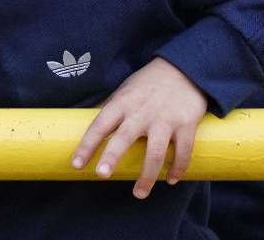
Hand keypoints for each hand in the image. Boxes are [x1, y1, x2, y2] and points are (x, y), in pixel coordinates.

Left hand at [71, 57, 206, 198]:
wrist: (184, 68)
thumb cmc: (148, 84)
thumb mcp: (124, 90)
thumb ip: (109, 109)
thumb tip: (84, 124)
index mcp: (122, 103)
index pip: (100, 125)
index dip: (87, 145)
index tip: (76, 164)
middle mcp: (142, 111)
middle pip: (124, 137)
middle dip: (112, 156)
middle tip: (101, 175)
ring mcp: (165, 118)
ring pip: (155, 151)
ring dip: (147, 175)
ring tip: (139, 194)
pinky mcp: (186, 123)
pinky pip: (183, 150)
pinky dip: (177, 167)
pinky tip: (171, 179)